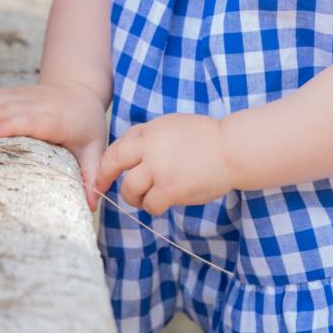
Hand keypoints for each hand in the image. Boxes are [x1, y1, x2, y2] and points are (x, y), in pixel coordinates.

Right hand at [0, 82, 107, 211]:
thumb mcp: (95, 147)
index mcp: (57, 119)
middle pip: (7, 110)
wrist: (81, 89)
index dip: (13, 124)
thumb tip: (93, 206)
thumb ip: (92, 173)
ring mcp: (25, 96)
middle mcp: (39, 104)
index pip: (33, 120)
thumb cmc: (86, 124)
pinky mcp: (16, 93)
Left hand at [95, 113, 232, 215]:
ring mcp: (159, 169)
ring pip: (130, 190)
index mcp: (150, 131)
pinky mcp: (171, 189)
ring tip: (147, 197)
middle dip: (106, 179)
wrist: (230, 149)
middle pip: (115, 165)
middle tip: (106, 189)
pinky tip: (163, 202)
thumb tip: (127, 151)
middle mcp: (150, 148)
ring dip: (135, 197)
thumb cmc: (205, 138)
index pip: (117, 147)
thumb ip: (149, 137)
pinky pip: (150, 204)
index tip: (102, 174)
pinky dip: (154, 206)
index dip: (105, 163)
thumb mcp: (172, 126)